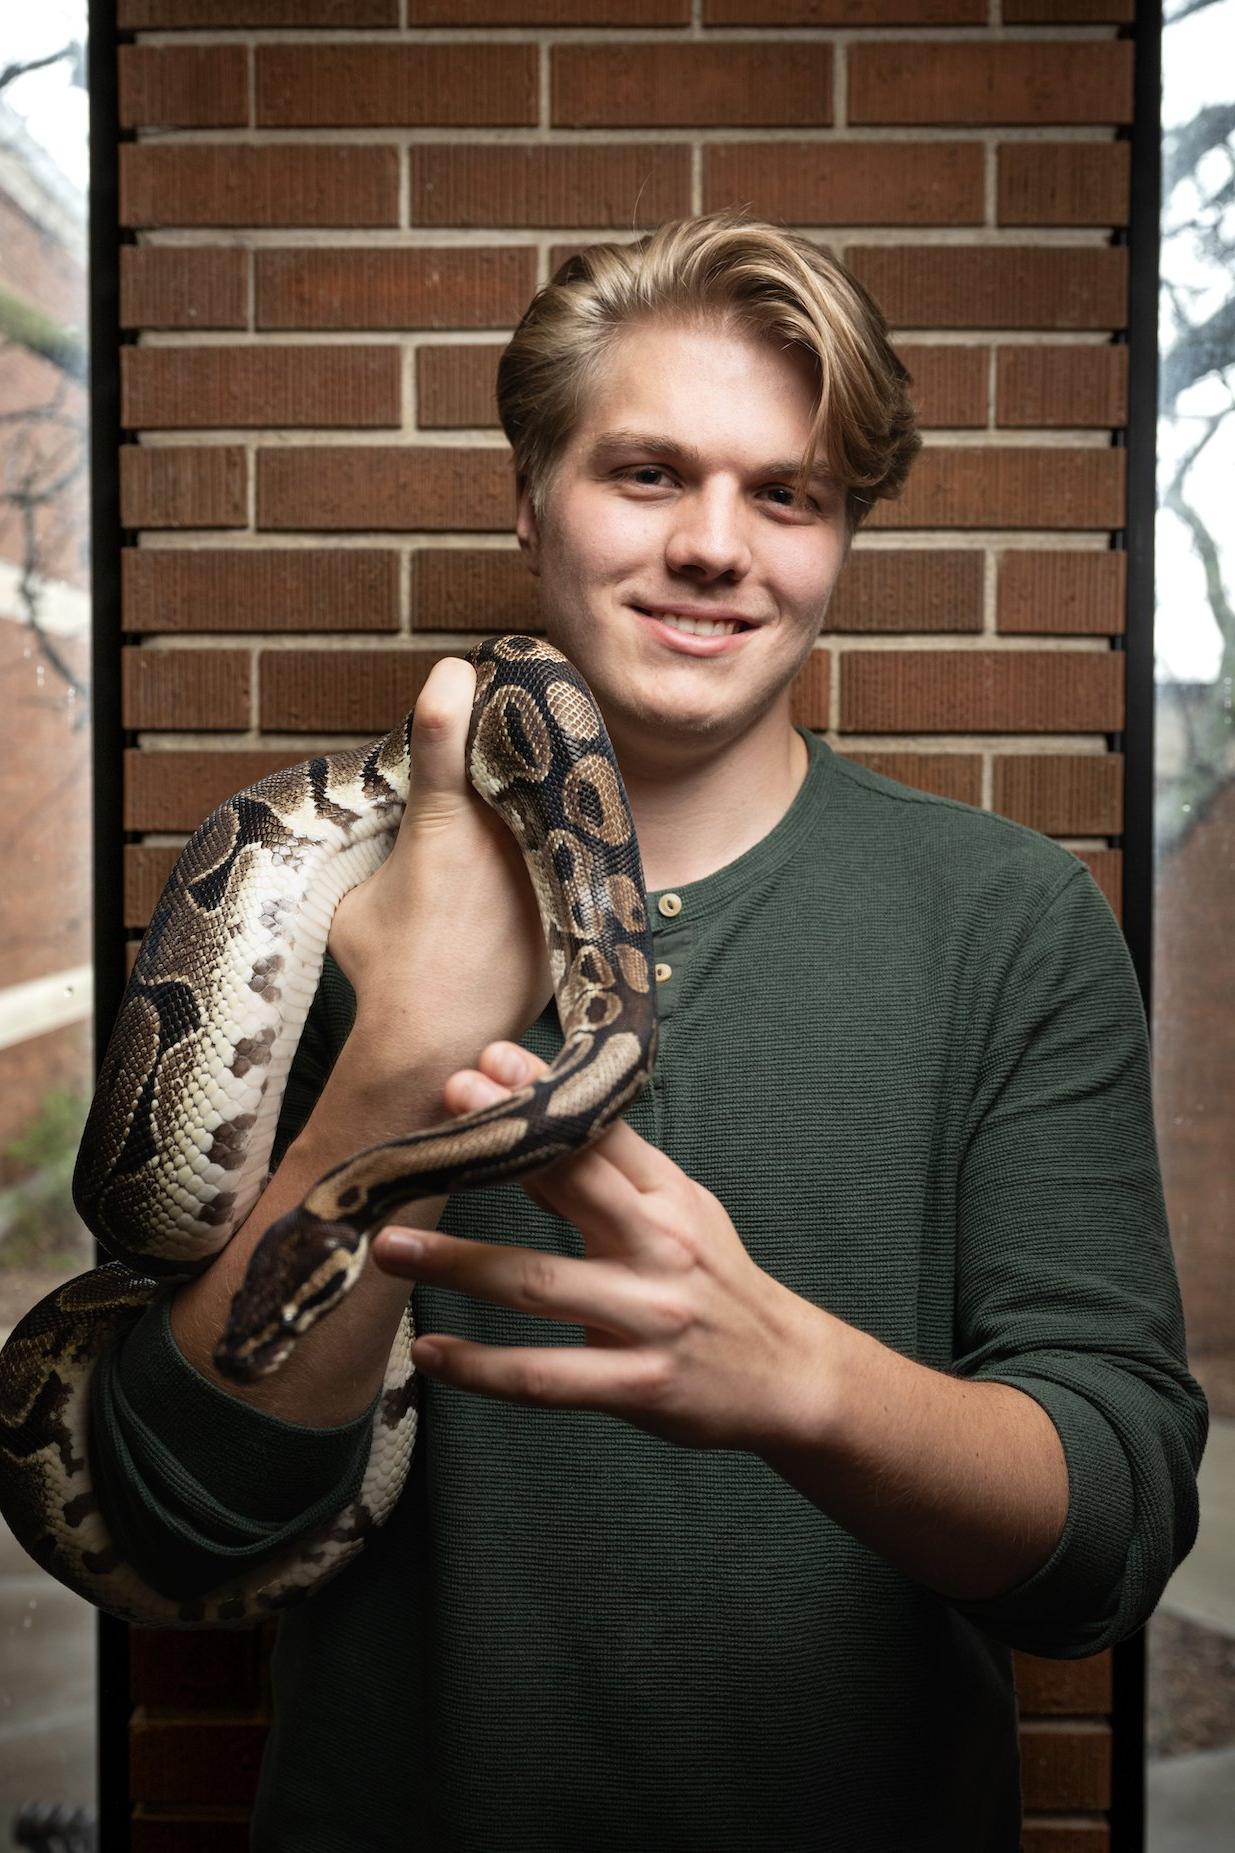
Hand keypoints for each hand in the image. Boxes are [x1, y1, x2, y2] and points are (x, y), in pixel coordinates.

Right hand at [328, 656, 553, 1064]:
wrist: (438, 1039)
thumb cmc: (384, 970)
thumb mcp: (353, 900)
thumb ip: (378, 852)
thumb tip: (390, 833)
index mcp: (438, 823)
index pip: (442, 741)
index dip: (447, 701)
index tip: (457, 670)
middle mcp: (498, 834)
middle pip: (513, 761)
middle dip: (508, 741)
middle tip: (502, 725)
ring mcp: (541, 863)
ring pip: (546, 805)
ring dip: (537, 796)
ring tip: (521, 815)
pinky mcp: (569, 896)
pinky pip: (566, 852)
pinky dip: (555, 847)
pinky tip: (545, 857)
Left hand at [371, 1042, 817, 1452]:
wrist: (789, 1376)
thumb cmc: (715, 1282)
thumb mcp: (678, 1213)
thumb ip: (605, 1176)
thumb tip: (519, 1126)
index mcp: (669, 1198)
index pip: (600, 1133)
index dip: (543, 1095)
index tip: (487, 1060)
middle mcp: (661, 1247)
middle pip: (572, 1187)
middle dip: (503, 1147)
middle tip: (441, 1113)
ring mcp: (648, 1318)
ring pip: (539, 1284)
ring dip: (457, 1262)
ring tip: (391, 1245)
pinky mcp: (636, 1384)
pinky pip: (543, 1376)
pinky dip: (479, 1367)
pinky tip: (428, 1355)